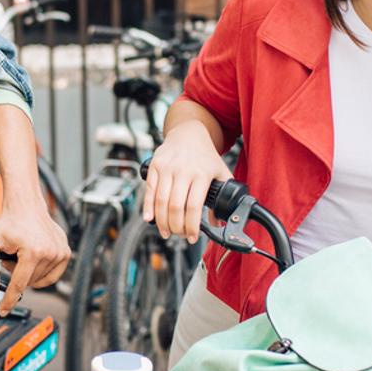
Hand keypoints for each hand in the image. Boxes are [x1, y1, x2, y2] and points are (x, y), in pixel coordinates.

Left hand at [0, 198, 70, 315]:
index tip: (3, 311)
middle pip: (29, 282)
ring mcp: (61, 252)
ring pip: (41, 280)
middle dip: (16, 276)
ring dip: (28, 273)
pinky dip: (41, 272)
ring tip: (20, 256)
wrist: (25, 205)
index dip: (8, 300)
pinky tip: (32, 260)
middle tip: (9, 259)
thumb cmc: (8, 221)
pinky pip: (53, 274)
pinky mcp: (66, 251)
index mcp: (33, 252)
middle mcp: (50, 253)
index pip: (19, 285)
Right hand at [142, 122, 231, 242]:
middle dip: (176, 227)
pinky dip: (148, 207)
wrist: (189, 133)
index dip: (191, 226)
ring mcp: (167, 167)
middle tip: (179, 235)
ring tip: (167, 231)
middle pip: (175, 207)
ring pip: (160, 201)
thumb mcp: (220, 172)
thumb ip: (224, 196)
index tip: (192, 237)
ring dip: (162, 221)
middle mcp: (183, 170)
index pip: (193, 207)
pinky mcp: (155, 166)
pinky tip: (150, 219)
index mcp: (201, 174)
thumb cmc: (205, 156)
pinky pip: (149, 191)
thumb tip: (219, 222)